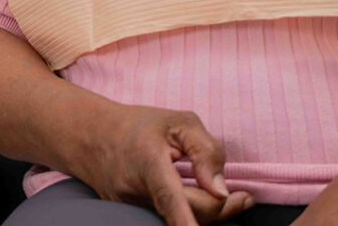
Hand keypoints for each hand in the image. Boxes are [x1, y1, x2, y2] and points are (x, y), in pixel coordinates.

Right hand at [77, 105, 253, 225]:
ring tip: (229, 199)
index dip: (188, 223)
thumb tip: (221, 189)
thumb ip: (206, 150)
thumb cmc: (139, 126)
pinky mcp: (133, 219)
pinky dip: (189, 215)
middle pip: (189, 214)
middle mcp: (138, 193)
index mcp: (149, 163)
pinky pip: (168, 221)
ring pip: (180, 222)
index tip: (211, 215)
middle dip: (221, 209)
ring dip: (208, 214)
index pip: (172, 200)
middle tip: (245, 198)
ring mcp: (133, 210)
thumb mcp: (178, 122)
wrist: (92, 136)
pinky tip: (204, 201)